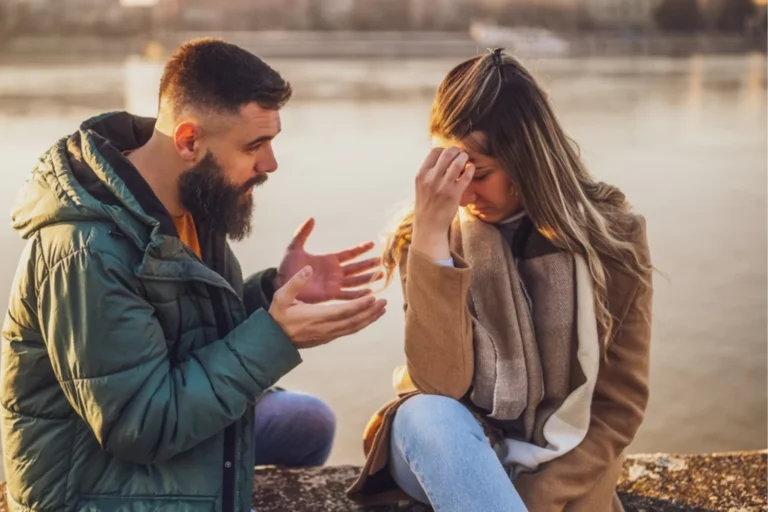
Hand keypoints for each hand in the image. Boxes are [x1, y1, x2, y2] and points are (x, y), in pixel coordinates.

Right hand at [269, 266, 386, 348]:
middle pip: (354, 321)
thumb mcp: (281, 297)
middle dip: (371, 312)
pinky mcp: (328, 337)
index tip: (373, 297)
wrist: (273, 340)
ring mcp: (328, 334)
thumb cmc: (278, 317)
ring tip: (381, 309)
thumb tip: (307, 268)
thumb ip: (295, 282)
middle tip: (384, 302)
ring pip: (354, 327)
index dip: (360, 305)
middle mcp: (326, 327)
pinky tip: (367, 317)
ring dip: (369, 318)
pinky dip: (361, 323)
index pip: (344, 311)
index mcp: (317, 316)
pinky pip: (349, 330)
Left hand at [275, 218, 383, 303]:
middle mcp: (335, 272)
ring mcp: (334, 284)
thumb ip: (302, 233)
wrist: (281, 284)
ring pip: (355, 281)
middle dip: (369, 264)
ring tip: (380, 275)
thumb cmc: (287, 267)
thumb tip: (311, 218)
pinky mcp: (331, 295)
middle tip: (382, 261)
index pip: (349, 253)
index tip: (372, 243)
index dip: (360, 249)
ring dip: (368, 278)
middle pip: (356, 267)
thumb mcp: (294, 247)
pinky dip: (358, 295)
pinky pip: (347, 295)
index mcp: (329, 260)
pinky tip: (369, 293)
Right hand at [412, 147, 474, 259]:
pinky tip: (470, 168)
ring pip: (457, 162)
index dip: (444, 150)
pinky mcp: (454, 194)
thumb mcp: (421, 185)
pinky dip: (470, 169)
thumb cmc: (427, 204)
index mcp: (421, 174)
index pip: (434, 151)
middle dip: (456, 150)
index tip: (450, 154)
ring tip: (466, 159)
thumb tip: (441, 156)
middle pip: (447, 154)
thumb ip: (429, 171)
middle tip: (460, 154)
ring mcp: (443, 186)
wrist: (429, 225)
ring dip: (464, 158)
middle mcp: (431, 179)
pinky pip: (466, 176)